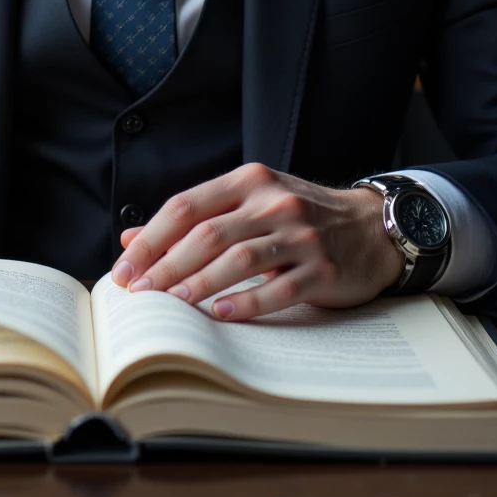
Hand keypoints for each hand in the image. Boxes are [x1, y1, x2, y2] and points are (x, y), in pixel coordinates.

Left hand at [110, 163, 403, 318]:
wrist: (372, 226)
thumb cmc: (300, 217)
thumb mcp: (249, 204)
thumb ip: (195, 219)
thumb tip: (131, 239)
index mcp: (249, 181)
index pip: (186, 206)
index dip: (150, 239)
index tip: (124, 269)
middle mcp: (274, 202)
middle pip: (207, 234)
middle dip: (165, 267)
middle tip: (139, 295)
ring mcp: (301, 235)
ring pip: (239, 259)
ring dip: (198, 285)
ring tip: (171, 306)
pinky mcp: (323, 268)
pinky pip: (279, 288)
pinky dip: (246, 302)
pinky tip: (221, 314)